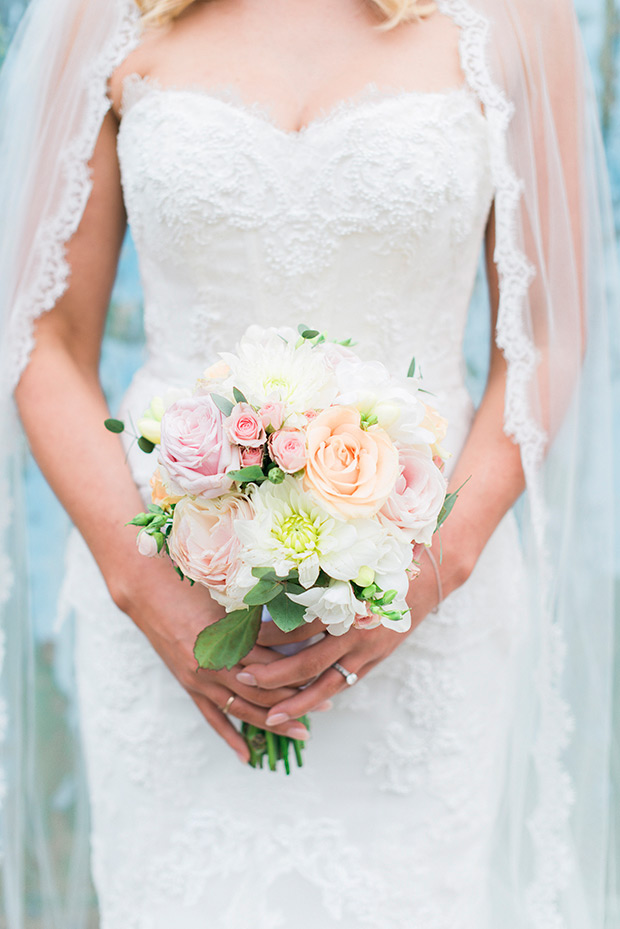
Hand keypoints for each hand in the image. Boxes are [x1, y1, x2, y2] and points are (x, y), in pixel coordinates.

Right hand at [118, 559, 317, 762]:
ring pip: (243, 710)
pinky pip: (213, 718)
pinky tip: (248, 756)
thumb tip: (295, 617)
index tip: (325, 673)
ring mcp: (200, 680)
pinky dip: (231, 737)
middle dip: (296, 701)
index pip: (273, 665)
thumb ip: (257, 613)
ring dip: (273, 722)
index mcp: (227, 640)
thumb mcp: (228, 595)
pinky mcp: (189, 686)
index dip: (301, 670)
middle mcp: (215, 665)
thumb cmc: (190, 585)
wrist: (148, 592)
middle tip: (326, 706)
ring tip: (302, 732)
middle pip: (263, 692)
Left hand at [237, 550, 443, 725]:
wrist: (426, 579)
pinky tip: (299, 708)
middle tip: (243, 677)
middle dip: (273, 674)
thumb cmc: (382, 563)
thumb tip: (271, 576)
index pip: (301, 625)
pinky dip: (320, 697)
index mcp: (347, 605)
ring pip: (326, 684)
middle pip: (308, 662)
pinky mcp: (373, 662)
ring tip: (270, 716)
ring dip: (296, 701)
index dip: (272, 634)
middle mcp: (355, 633)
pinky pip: (342, 685)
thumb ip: (317, 574)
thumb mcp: (349, 563)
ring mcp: (366, 652)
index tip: (243, 636)